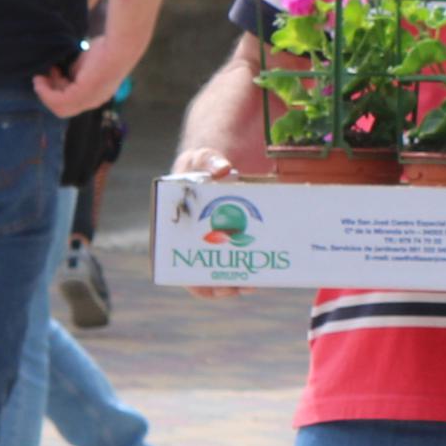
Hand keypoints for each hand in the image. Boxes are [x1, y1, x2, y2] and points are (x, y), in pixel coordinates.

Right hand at [33, 33, 142, 118]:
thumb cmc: (107, 49)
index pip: (71, 103)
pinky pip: (57, 100)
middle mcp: (92, 102)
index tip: (52, 74)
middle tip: (41, 78)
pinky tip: (41, 79)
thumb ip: (76, 73)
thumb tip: (66, 74)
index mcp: (95, 95)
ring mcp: (88, 100)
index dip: (58, 91)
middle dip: (48, 95)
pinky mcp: (82, 94)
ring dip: (45, 93)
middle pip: (63, 109)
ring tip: (40, 77)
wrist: (119, 47)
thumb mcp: (86, 64)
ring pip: (59, 107)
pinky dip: (46, 92)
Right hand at [174, 147, 247, 299]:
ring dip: (241, 281)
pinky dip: (252, 264)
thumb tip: (223, 170)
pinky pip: (241, 257)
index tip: (218, 285)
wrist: (215, 164)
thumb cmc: (200, 166)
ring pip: (226, 271)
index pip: (182, 266)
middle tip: (247, 286)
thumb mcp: (200, 159)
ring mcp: (214, 242)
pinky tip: (267, 267)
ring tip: (260, 281)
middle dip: (226, 286)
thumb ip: (208, 160)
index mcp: (177, 230)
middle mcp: (193, 242)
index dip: (197, 283)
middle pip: (206, 277)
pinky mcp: (233, 238)